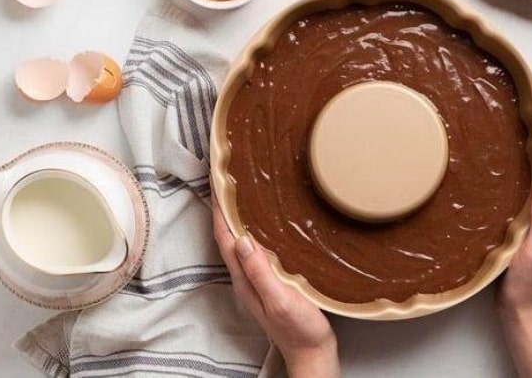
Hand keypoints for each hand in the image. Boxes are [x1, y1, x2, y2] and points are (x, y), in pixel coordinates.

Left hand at [212, 190, 339, 377]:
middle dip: (225, 209)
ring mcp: (258, 279)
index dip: (218, 210)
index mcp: (244, 278)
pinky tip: (265, 224)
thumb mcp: (280, 300)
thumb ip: (260, 272)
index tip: (217, 183)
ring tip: (242, 194)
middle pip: (229, 236)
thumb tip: (242, 239)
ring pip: (242, 241)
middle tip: (227, 180)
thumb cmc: (299, 330)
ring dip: (238, 218)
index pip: (224, 238)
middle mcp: (246, 276)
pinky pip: (256, 249)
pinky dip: (255, 230)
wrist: (313, 353)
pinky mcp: (271, 280)